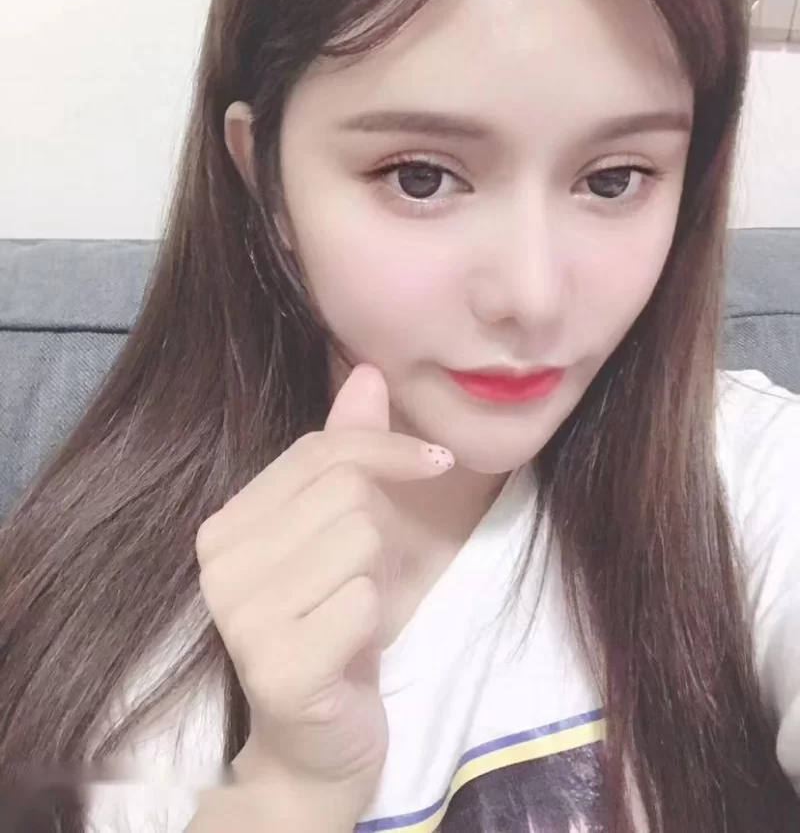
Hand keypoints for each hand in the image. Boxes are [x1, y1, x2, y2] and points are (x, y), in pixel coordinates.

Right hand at [196, 364, 452, 815]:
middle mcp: (218, 562)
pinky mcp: (278, 666)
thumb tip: (369, 371)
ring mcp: (240, 616)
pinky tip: (352, 649)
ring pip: (360, 538)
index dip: (388, 446)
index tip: (435, 460)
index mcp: (226, 522)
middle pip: (347, 490)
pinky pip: (364, 601)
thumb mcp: (341, 532)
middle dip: (380, 530)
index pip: (320, 449)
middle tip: (363, 578)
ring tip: (353, 612)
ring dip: (378, 576)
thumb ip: (346, 452)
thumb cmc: (330, 627)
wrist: (313, 743)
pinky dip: (375, 620)